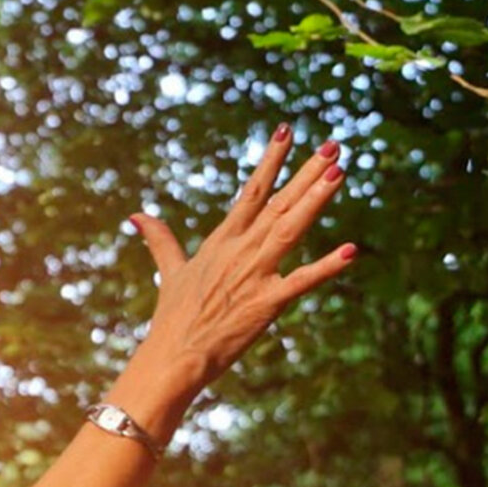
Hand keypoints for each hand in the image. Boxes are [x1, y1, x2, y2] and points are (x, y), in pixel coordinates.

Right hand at [122, 125, 355, 417]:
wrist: (175, 355)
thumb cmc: (174, 317)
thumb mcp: (170, 271)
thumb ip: (160, 239)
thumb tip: (136, 215)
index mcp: (223, 240)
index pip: (253, 190)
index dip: (271, 159)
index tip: (287, 130)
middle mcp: (241, 249)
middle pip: (280, 202)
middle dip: (308, 172)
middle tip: (334, 144)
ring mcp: (255, 273)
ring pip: (291, 228)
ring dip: (317, 199)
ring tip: (340, 172)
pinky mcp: (267, 302)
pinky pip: (303, 281)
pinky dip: (327, 267)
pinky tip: (350, 250)